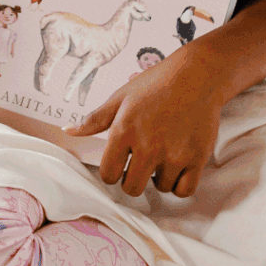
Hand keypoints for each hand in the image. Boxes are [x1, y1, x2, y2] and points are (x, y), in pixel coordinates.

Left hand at [63, 44, 222, 197]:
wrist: (196, 75)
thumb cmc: (155, 84)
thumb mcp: (120, 97)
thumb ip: (94, 119)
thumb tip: (68, 130)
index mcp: (124, 131)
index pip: (108, 174)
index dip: (112, 172)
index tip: (119, 164)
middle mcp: (148, 146)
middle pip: (132, 188)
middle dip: (133, 179)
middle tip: (140, 164)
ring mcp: (174, 154)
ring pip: (160, 188)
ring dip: (158, 178)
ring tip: (161, 157)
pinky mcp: (197, 158)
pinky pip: (184, 190)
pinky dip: (179, 184)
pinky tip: (176, 168)